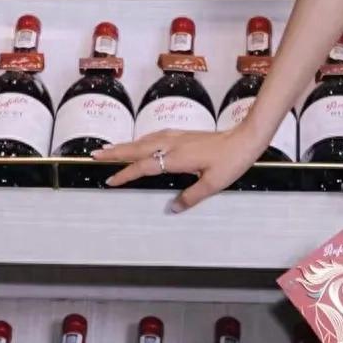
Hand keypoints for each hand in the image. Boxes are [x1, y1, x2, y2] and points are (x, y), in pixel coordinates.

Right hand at [93, 127, 259, 210]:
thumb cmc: (231, 161)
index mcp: (177, 157)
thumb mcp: (213, 184)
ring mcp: (180, 137)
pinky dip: (143, 140)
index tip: (110, 179)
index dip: (126, 173)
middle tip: (96, 154)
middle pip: (139, 148)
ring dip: (128, 144)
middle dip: (116, 151)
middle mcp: (174, 144)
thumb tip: (172, 208)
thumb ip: (191, 197)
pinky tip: (143, 142)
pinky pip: (157, 136)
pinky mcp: (186, 134)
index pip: (144, 166)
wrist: (246, 138)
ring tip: (111, 148)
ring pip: (146, 140)